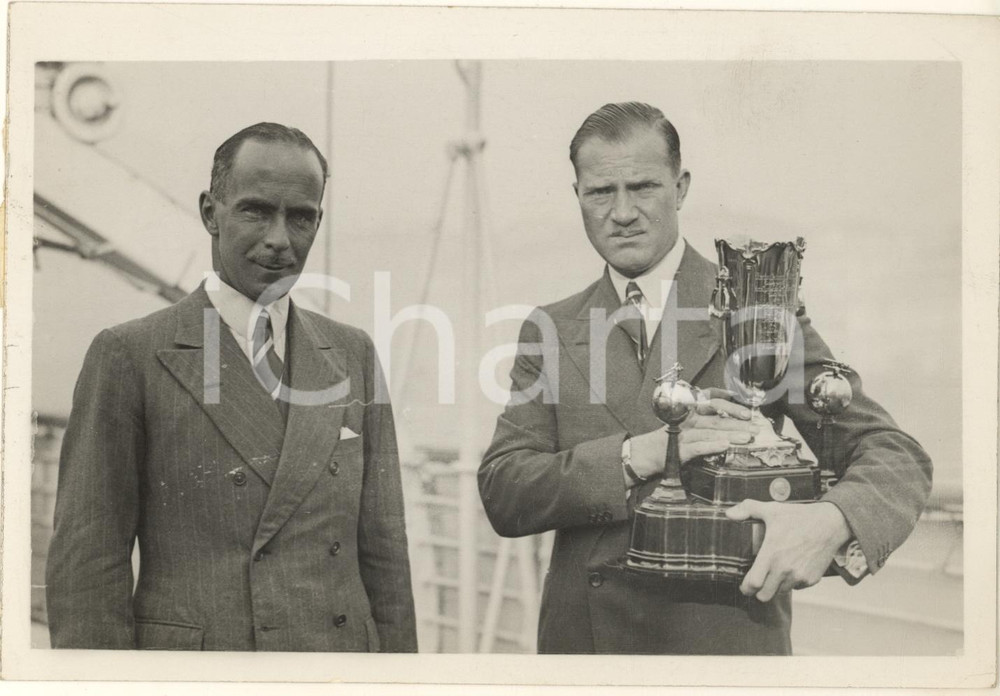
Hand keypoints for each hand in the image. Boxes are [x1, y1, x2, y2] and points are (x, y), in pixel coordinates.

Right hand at [629, 389, 759, 479]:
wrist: (645, 453)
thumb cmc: (668, 441)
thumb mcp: (684, 427)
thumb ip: (704, 424)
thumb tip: (730, 425)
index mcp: (689, 412)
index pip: (708, 398)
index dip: (725, 397)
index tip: (740, 399)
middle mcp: (687, 419)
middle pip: (715, 416)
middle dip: (737, 420)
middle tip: (755, 425)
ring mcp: (683, 433)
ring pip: (710, 431)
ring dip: (730, 433)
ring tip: (746, 437)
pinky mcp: (679, 449)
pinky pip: (698, 446)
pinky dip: (712, 445)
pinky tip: (725, 446)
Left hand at [726, 500, 851, 601]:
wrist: (830, 524)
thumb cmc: (799, 517)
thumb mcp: (772, 510)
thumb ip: (748, 509)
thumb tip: (728, 514)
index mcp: (771, 554)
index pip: (753, 583)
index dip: (746, 587)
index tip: (744, 585)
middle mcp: (784, 569)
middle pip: (765, 595)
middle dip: (759, 591)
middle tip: (758, 582)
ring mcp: (799, 576)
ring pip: (780, 592)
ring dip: (776, 586)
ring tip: (775, 572)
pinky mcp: (811, 580)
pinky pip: (796, 588)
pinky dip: (792, 582)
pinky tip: (792, 568)